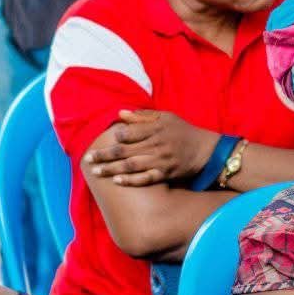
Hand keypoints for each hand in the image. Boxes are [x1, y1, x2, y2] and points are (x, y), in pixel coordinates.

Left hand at [84, 110, 219, 185]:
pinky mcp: (165, 174)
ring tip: (96, 172)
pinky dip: (131, 180)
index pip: (131, 132)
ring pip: (132, 166)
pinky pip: (145, 179)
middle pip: (126, 150)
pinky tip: (117, 181)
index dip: (116, 136)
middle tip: (88, 159)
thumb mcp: (165, 117)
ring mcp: (160, 161)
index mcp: (155, 128)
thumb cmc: (182, 131)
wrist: (205, 151)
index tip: (104, 139)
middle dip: (105, 155)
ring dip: (112, 169)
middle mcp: (156, 145)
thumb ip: (143, 116)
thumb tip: (120, 113)